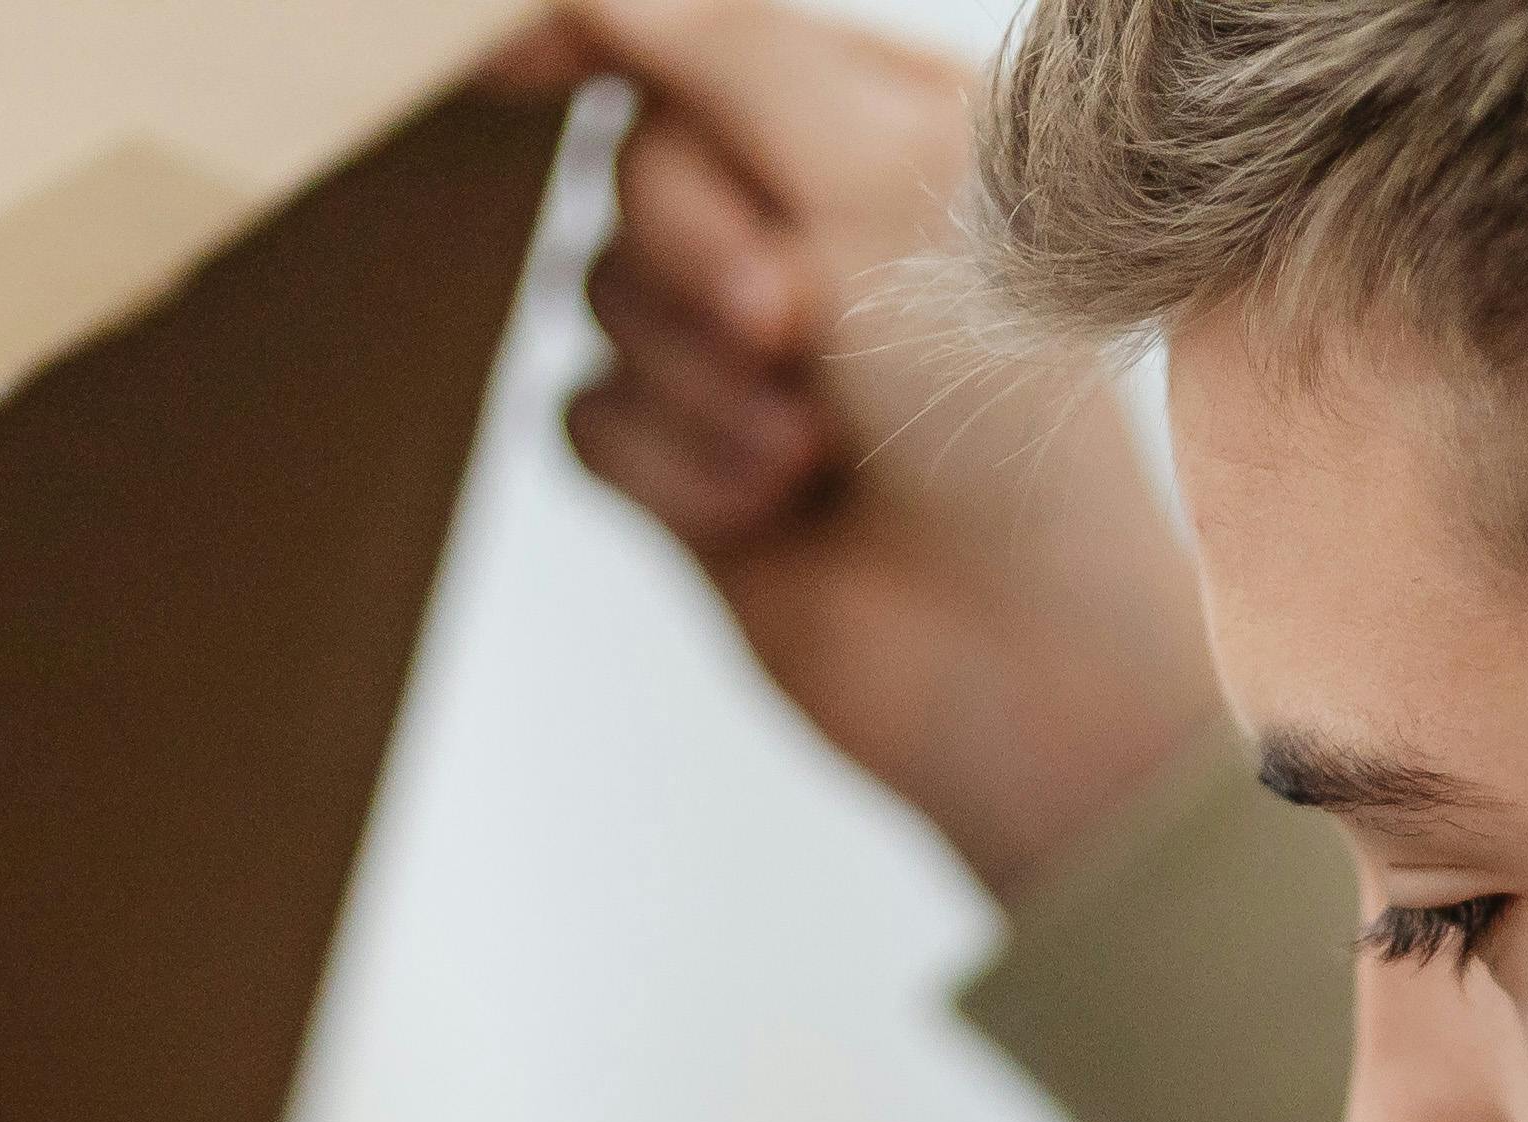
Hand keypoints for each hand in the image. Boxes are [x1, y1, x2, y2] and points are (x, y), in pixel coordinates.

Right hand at [488, 0, 1223, 894]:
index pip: (700, 41)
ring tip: (812, 443)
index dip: (601, 38)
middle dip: (694, 248)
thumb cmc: (998, 416)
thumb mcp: (876, 185)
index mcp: (877, 125)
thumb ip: (729, 56)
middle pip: (634, 165)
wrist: (1015, 653)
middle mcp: (805, 225)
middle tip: (792, 322)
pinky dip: (672, 465)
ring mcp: (739, 352)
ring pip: (596, 293)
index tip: (512, 59)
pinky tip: (771, 509)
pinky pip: (584, 416)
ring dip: (697, 376)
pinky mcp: (687, 466)